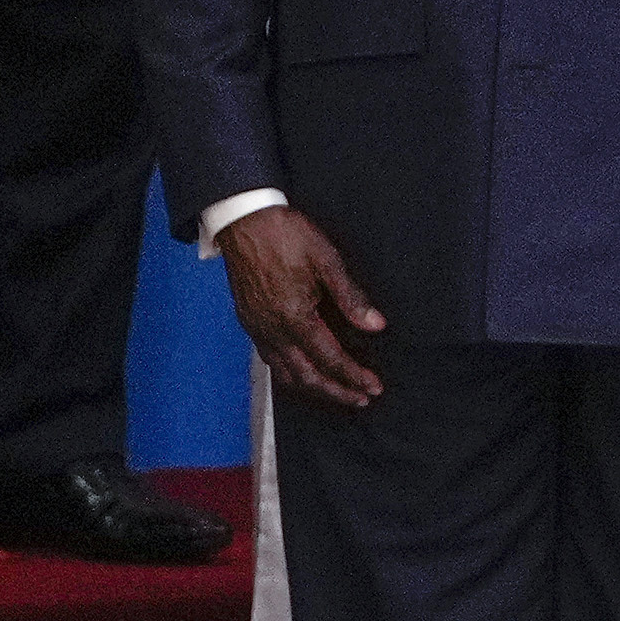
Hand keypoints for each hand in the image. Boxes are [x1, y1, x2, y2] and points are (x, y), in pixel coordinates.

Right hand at [216, 206, 385, 408]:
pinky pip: (269, 360)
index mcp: (294, 317)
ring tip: (336, 393)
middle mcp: (272, 330)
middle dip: (335, 392)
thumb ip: (351, 297)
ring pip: (284, 374)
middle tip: (360, 400)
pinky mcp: (249, 322)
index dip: (354, 376)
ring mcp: (257, 328)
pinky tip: (303, 372)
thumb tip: (376, 325)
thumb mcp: (327, 259)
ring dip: (312, 388)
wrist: (243, 221)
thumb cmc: (285, 235)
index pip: (330, 359)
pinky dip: (290, 375)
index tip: (373, 387)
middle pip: (306, 377)